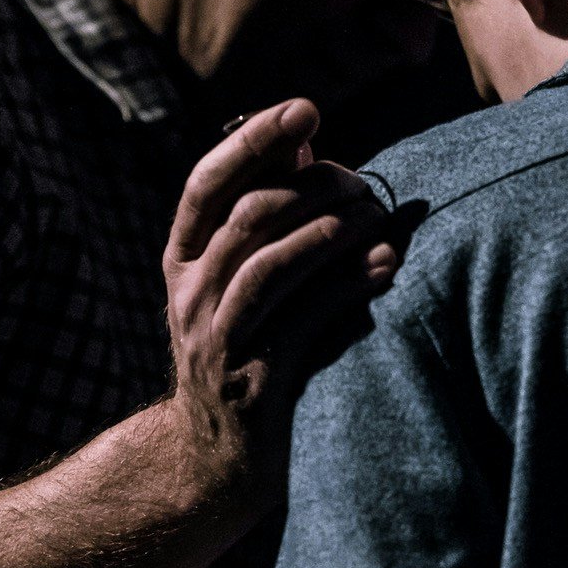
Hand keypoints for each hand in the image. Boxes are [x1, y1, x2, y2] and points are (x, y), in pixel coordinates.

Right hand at [163, 99, 399, 457]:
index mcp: (183, 258)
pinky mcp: (254, 382)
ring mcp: (217, 340)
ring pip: (269, 265)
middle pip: (247, 217)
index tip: (305, 108)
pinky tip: (384, 266)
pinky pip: (302, 321)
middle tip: (362, 182)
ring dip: (331, 232)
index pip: (207, 182)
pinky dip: (346, 286)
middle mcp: (189, 294)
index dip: (253, 139)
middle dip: (312, 188)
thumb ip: (267, 215)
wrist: (218, 460)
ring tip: (377, 217)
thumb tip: (302, 144)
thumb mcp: (242, 279)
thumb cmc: (250, 346)